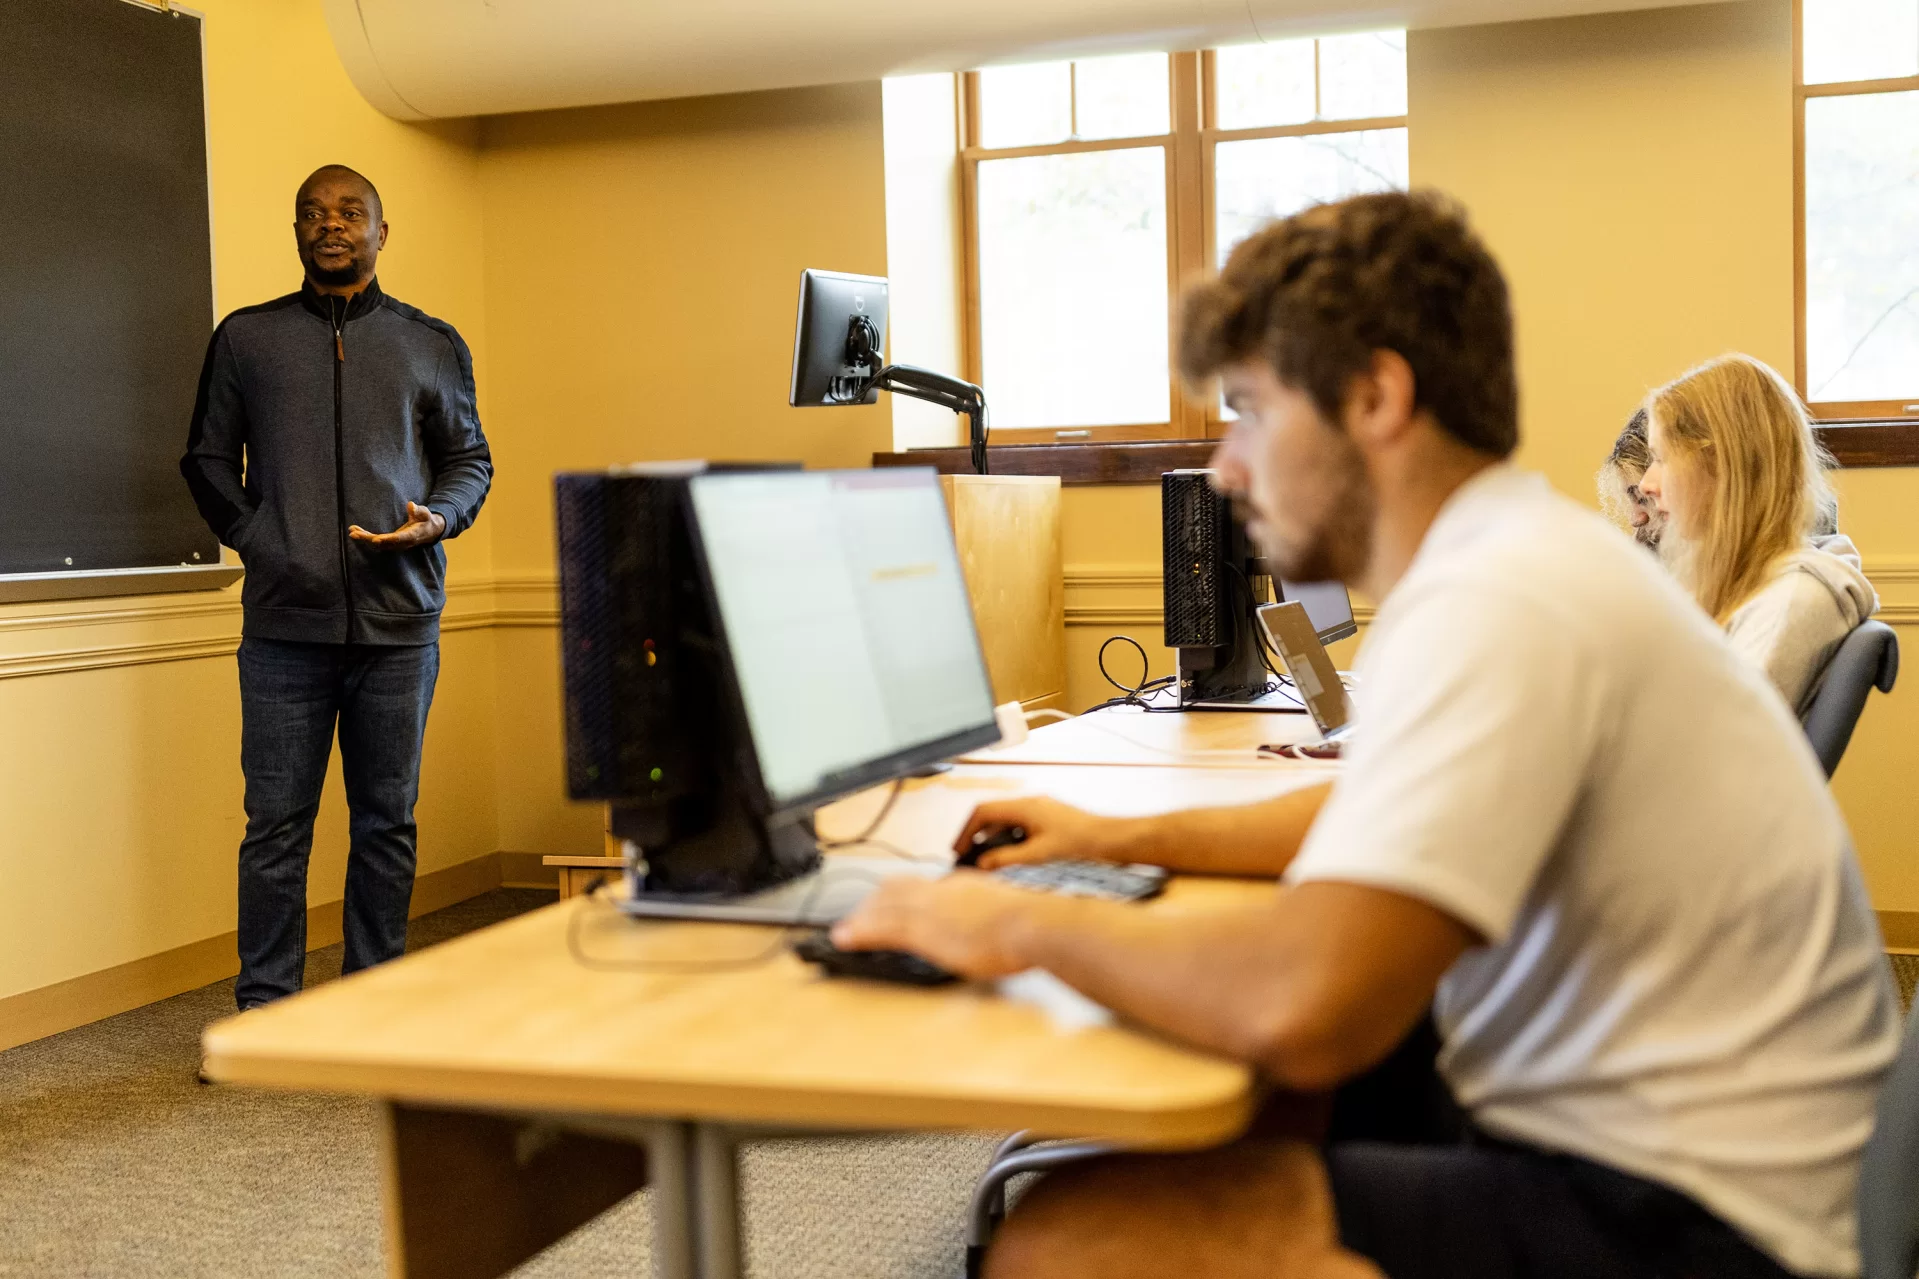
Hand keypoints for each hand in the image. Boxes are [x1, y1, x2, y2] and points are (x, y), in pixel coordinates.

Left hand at [348, 501, 444, 550]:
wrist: (428, 531)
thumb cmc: (426, 520)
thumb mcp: (425, 514)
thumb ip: (418, 510)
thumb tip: (411, 505)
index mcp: (411, 536)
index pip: (397, 539)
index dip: (386, 540)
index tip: (375, 540)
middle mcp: (401, 543)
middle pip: (383, 543)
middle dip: (368, 539)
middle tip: (355, 534)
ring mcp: (395, 544)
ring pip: (377, 544)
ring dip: (364, 538)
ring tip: (352, 531)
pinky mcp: (390, 542)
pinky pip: (376, 541)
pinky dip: (366, 537)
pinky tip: (355, 530)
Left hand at [832, 873, 1050, 979]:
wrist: (1030, 923)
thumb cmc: (1030, 922)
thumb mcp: (1006, 909)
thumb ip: (988, 912)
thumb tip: (987, 923)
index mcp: (960, 885)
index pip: (919, 884)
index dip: (897, 892)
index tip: (886, 900)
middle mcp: (938, 891)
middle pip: (894, 891)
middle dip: (873, 903)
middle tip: (857, 917)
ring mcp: (928, 909)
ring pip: (882, 908)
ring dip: (860, 919)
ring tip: (843, 930)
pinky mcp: (922, 930)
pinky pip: (880, 928)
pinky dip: (858, 932)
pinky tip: (844, 938)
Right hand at [952, 797, 1130, 869]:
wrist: (1112, 841)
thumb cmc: (1082, 844)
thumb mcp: (1039, 855)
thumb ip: (1007, 860)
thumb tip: (983, 864)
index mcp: (1025, 807)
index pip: (983, 812)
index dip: (966, 830)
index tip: (958, 848)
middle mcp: (1031, 804)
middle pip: (992, 815)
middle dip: (977, 835)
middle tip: (967, 855)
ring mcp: (1040, 811)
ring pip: (1006, 822)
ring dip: (993, 839)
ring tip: (986, 861)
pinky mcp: (1049, 821)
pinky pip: (1020, 827)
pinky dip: (1009, 841)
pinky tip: (1011, 860)